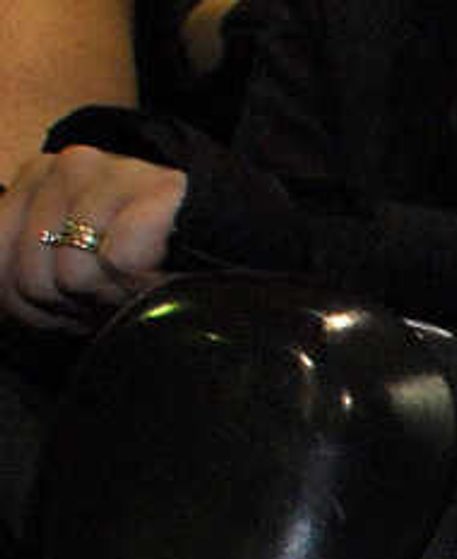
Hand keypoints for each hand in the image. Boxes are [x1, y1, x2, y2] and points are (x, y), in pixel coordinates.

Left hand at [0, 147, 186, 332]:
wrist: (245, 251)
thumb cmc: (149, 269)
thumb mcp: (71, 270)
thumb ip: (22, 272)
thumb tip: (6, 292)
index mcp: (35, 176)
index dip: (32, 306)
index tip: (76, 308)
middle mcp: (64, 163)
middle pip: (31, 278)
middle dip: (75, 307)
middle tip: (117, 300)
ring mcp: (110, 170)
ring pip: (71, 275)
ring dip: (114, 300)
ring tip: (142, 289)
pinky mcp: (155, 189)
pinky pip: (117, 262)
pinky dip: (144, 286)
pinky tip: (165, 280)